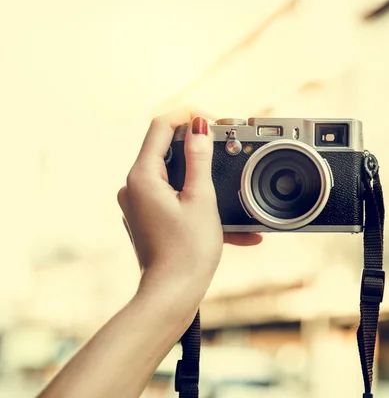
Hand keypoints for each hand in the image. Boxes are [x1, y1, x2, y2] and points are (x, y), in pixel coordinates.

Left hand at [117, 108, 261, 305]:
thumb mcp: (202, 199)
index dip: (187, 115)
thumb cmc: (188, 252)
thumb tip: (198, 129)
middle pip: (166, 150)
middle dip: (198, 148)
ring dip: (203, 180)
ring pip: (174, 177)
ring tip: (232, 190)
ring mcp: (139, 205)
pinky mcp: (148, 220)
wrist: (172, 295)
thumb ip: (200, 159)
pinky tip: (230, 224)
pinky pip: (174, 199)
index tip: (212, 120)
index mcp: (142, 177)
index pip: (160, 127)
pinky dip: (198, 203)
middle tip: (225, 148)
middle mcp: (134, 188)